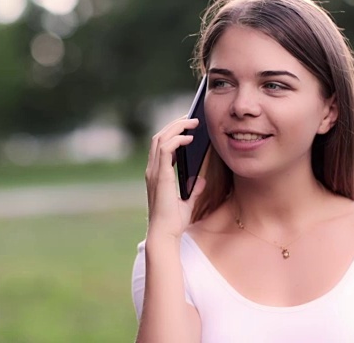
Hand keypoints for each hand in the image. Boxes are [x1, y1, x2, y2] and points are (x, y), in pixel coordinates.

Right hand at [145, 117, 206, 239]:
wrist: (165, 234)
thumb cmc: (173, 222)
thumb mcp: (187, 203)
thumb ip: (194, 190)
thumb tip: (201, 179)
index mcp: (156, 174)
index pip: (160, 145)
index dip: (172, 132)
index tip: (187, 126)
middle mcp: (152, 170)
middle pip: (159, 137)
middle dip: (175, 124)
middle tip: (192, 118)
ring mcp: (154, 172)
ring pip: (161, 138)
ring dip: (176, 127)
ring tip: (192, 122)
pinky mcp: (161, 176)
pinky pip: (165, 149)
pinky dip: (176, 140)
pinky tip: (189, 138)